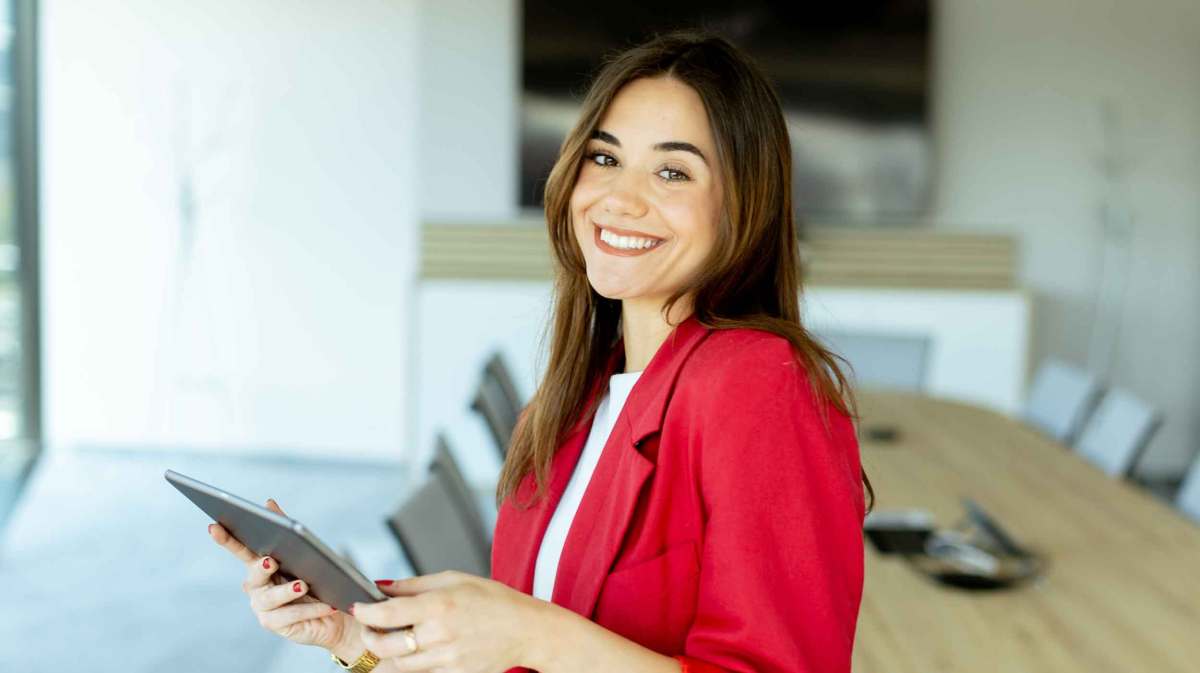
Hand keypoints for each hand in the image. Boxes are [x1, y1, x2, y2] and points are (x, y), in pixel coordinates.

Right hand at [207, 498, 360, 653]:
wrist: (335, 611)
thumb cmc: (316, 578)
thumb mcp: (303, 550)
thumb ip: (284, 527)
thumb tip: (268, 503)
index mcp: (259, 564)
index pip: (240, 549)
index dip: (226, 539)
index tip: (214, 526)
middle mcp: (256, 586)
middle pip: (253, 574)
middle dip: (260, 567)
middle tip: (271, 561)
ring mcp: (262, 607)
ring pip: (270, 598)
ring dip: (287, 591)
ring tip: (303, 585)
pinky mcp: (274, 624)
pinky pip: (290, 615)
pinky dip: (310, 608)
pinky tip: (326, 604)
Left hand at [350, 571, 546, 672]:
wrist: (526, 629)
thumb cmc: (494, 600)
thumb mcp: (454, 579)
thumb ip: (414, 584)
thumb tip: (382, 586)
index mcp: (439, 605)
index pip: (387, 614)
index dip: (365, 612)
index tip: (359, 608)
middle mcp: (440, 634)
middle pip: (386, 646)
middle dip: (370, 637)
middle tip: (369, 628)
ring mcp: (447, 658)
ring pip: (400, 664)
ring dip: (387, 654)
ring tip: (387, 640)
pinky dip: (411, 664)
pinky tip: (414, 651)